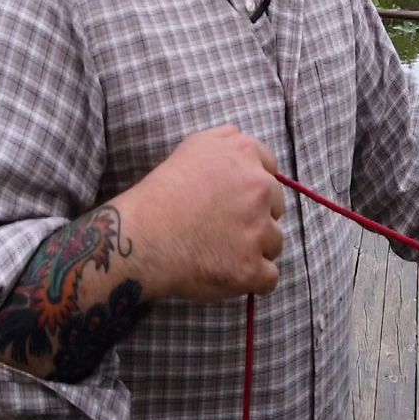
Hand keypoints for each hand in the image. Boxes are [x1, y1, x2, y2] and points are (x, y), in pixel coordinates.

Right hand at [116, 124, 284, 302]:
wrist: (142, 237)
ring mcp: (260, 230)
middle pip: (276, 207)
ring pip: (274, 242)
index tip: (233, 200)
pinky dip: (252, 279)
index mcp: (246, 156)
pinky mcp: (253, 268)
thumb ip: (227, 140)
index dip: (251, 187)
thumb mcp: (194, 146)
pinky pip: (268, 277)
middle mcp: (260, 188)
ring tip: (221, 251)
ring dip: (256, 249)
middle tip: (224, 227)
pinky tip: (228, 272)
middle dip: (257, 217)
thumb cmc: (162, 193)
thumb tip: (245, 145)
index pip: (270, 171)